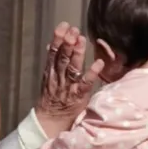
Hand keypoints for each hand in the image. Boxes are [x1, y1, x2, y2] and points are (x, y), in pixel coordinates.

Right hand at [35, 22, 104, 137]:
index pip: (53, 53)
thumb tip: (51, 45)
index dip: (58, 39)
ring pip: (71, 68)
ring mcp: (68, 88)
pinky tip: (99, 63)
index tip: (64, 26)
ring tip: (82, 39)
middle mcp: (58, 78)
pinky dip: (92, 73)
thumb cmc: (52, 99)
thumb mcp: (48, 79)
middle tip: (73, 30)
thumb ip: (52, 63)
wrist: (49, 122)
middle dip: (67, 43)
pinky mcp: (78, 97)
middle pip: (62, 58)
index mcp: (50, 73)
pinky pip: (85, 84)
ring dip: (77, 54)